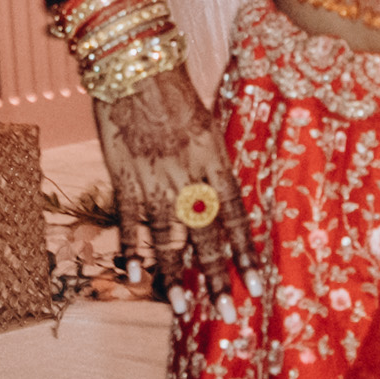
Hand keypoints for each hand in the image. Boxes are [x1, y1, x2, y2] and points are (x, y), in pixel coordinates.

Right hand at [87, 80, 248, 295]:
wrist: (133, 67)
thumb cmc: (172, 89)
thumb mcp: (206, 124)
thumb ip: (212, 163)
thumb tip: (219, 198)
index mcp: (214, 160)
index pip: (237, 217)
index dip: (245, 253)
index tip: (255, 285)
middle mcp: (188, 175)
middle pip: (206, 235)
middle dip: (217, 276)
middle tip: (227, 311)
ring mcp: (154, 179)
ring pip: (168, 237)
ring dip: (174, 274)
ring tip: (179, 306)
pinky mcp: (124, 177)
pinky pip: (129, 220)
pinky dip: (131, 248)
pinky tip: (135, 275)